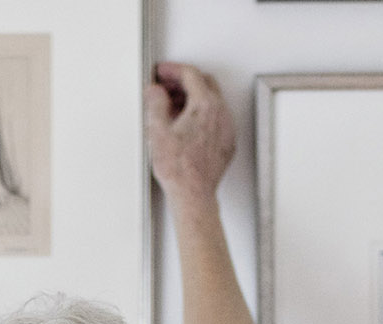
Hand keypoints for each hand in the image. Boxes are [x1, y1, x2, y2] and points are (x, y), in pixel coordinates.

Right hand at [144, 62, 234, 210]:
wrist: (193, 195)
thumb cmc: (178, 169)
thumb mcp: (157, 130)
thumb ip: (155, 103)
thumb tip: (155, 91)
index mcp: (204, 106)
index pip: (190, 74)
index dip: (173, 69)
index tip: (162, 72)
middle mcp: (221, 114)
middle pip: (205, 83)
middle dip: (185, 80)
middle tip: (166, 86)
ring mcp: (226, 128)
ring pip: (213, 100)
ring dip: (193, 97)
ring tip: (173, 106)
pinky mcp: (227, 142)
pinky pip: (217, 118)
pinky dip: (202, 113)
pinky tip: (186, 124)